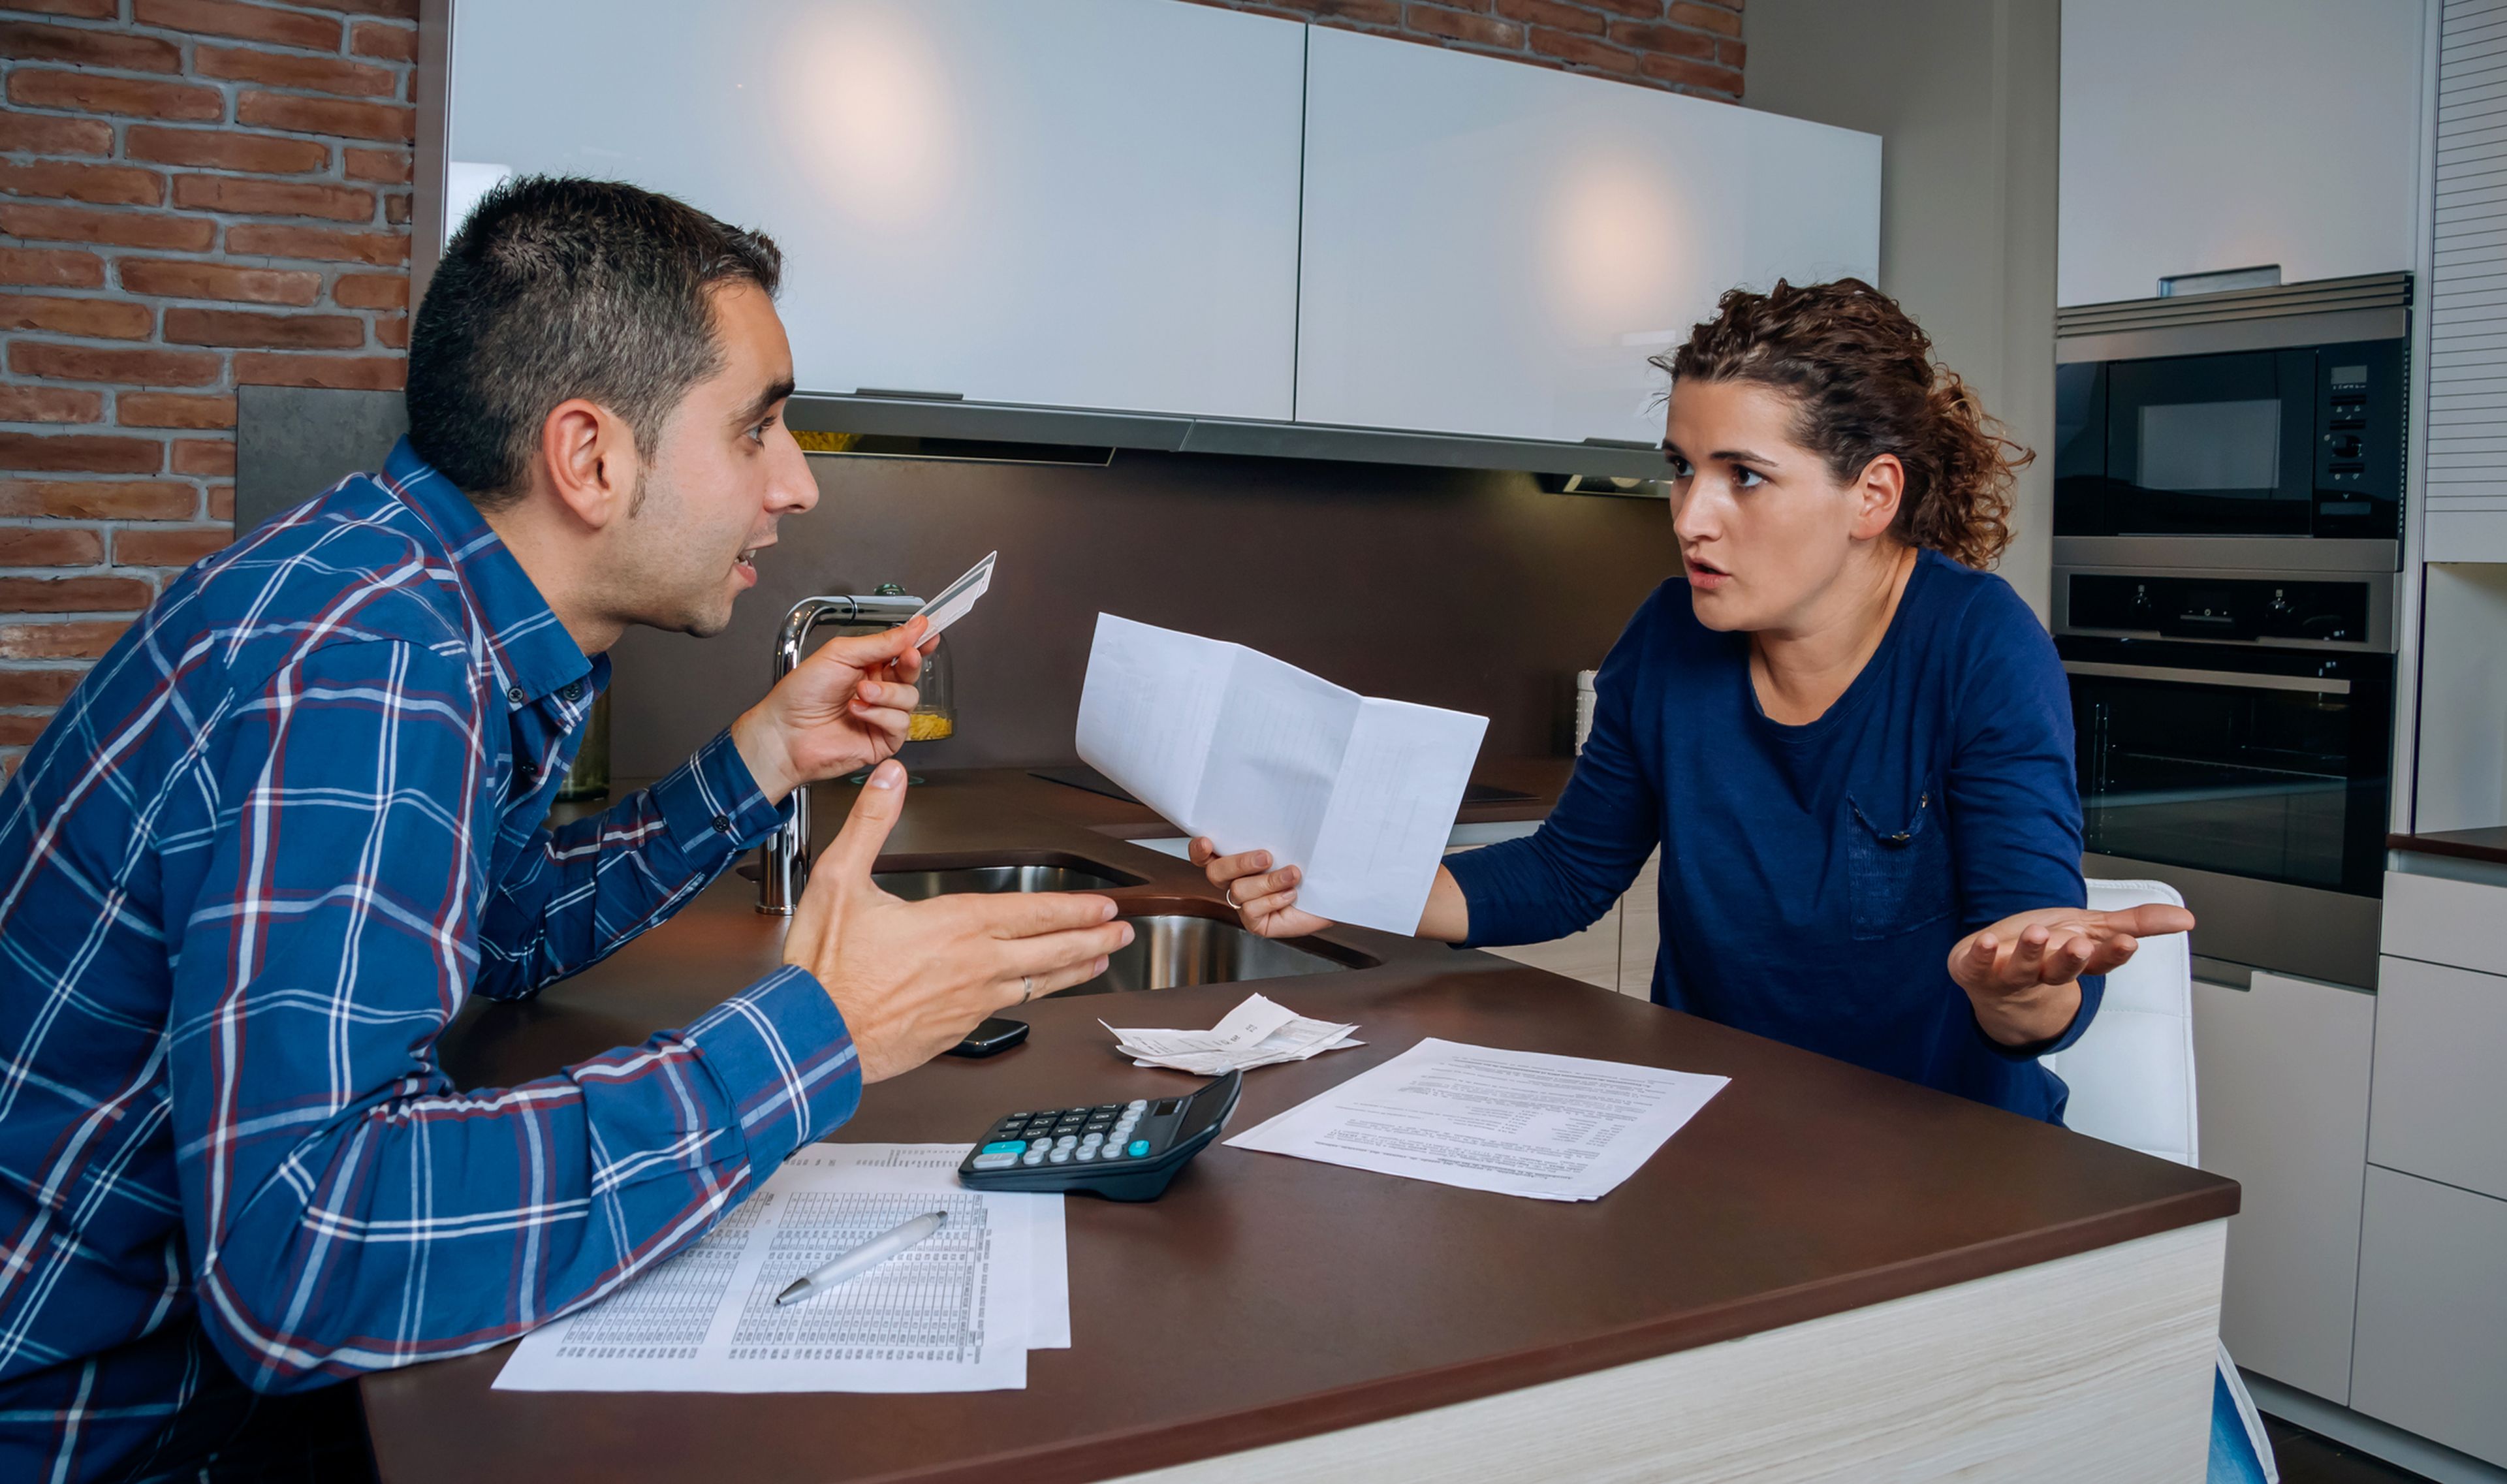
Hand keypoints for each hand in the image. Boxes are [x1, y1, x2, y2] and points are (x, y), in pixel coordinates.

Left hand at [732, 617, 935, 803]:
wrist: (785, 732)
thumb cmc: (801, 694)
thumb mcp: (839, 655)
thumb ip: (879, 643)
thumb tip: (911, 628)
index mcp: (867, 665)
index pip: (901, 651)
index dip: (918, 642)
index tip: (929, 633)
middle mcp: (878, 689)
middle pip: (911, 673)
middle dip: (909, 663)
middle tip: (905, 657)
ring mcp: (882, 715)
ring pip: (910, 699)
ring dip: (886, 693)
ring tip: (859, 692)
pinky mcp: (883, 740)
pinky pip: (901, 724)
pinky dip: (881, 715)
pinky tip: (858, 712)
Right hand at [783, 760, 1134, 1081]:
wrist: (814, 1038)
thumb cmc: (826, 970)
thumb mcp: (840, 881)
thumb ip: (872, 824)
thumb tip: (891, 779)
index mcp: (955, 925)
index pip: (1031, 912)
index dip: (1073, 908)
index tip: (1103, 906)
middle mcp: (975, 966)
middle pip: (1051, 950)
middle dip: (1092, 938)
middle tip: (1122, 932)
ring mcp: (971, 1002)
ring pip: (1040, 984)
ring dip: (1075, 969)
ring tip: (1101, 961)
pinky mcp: (958, 1030)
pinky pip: (1010, 1007)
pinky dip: (1036, 996)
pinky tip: (1039, 993)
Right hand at [1189, 839, 1335, 939]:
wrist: (1336, 889)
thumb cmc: (1314, 862)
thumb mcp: (1295, 838)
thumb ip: (1276, 825)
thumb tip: (1278, 793)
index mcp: (1237, 858)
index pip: (1204, 854)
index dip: (1199, 849)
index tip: (1207, 841)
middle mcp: (1236, 881)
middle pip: (1215, 872)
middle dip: (1239, 862)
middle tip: (1266, 857)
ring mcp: (1244, 904)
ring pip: (1239, 891)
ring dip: (1269, 881)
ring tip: (1293, 874)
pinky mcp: (1256, 923)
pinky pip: (1251, 911)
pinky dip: (1274, 900)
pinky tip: (1291, 895)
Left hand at [1949, 902, 2195, 1045]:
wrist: (1992, 974)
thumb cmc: (2047, 948)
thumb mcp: (2092, 930)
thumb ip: (2136, 924)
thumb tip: (2188, 919)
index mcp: (2074, 961)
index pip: (2100, 962)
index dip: (2112, 954)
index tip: (2126, 943)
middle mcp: (2043, 972)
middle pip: (2061, 971)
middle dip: (2072, 959)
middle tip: (2081, 946)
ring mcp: (2008, 974)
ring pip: (2023, 969)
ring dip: (2031, 953)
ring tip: (2036, 935)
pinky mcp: (1975, 970)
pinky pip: (1977, 965)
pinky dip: (1982, 954)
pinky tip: (1988, 942)